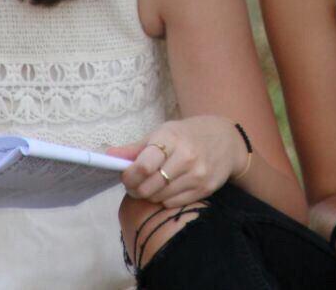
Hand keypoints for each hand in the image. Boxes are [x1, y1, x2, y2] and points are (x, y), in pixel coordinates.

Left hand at [108, 115, 245, 208]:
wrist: (227, 140)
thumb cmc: (188, 135)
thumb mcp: (163, 133)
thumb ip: (135, 148)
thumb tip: (108, 157)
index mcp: (172, 138)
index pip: (144, 165)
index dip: (129, 176)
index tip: (126, 177)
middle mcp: (187, 157)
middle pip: (150, 186)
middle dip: (136, 189)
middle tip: (135, 185)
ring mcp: (198, 175)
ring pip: (160, 197)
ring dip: (150, 196)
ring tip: (150, 186)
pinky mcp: (205, 189)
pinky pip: (174, 203)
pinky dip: (164, 200)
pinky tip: (166, 190)